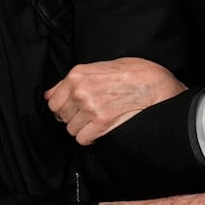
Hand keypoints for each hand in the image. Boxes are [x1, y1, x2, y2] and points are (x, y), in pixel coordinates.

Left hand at [45, 57, 186, 144]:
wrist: (154, 83)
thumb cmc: (131, 72)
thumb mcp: (99, 66)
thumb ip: (73, 80)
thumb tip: (49, 94)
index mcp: (77, 75)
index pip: (52, 101)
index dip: (62, 108)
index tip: (73, 109)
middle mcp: (80, 90)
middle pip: (61, 116)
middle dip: (73, 118)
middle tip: (88, 115)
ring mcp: (90, 107)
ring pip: (71, 129)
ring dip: (82, 129)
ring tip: (96, 121)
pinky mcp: (101, 122)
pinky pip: (83, 139)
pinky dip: (90, 138)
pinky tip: (100, 130)